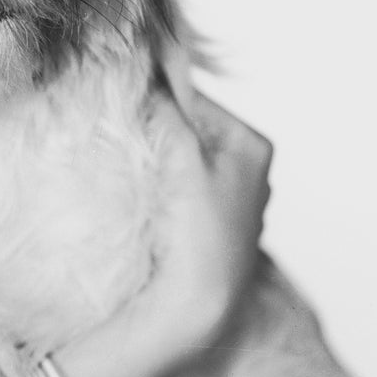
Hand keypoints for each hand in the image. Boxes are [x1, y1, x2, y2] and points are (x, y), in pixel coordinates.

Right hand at [54, 89, 271, 376]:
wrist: (200, 306)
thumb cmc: (200, 234)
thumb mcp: (182, 157)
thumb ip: (166, 109)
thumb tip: (147, 70)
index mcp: (252, 146)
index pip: (195, 101)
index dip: (157, 100)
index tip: (124, 104)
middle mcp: (251, 170)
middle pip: (190, 130)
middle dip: (158, 132)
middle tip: (124, 137)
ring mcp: (232, 202)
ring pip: (183, 161)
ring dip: (157, 161)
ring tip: (134, 172)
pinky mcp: (212, 228)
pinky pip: (181, 191)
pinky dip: (162, 189)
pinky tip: (145, 201)